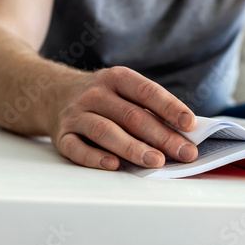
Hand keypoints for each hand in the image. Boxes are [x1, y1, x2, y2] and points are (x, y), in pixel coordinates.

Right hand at [48, 66, 197, 169]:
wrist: (53, 93)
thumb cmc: (104, 98)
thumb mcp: (124, 90)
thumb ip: (150, 108)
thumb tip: (184, 133)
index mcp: (117, 78)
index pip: (147, 92)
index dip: (170, 108)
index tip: (190, 125)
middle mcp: (95, 94)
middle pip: (132, 116)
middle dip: (162, 136)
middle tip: (184, 153)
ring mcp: (77, 114)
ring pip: (106, 131)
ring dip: (133, 148)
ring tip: (156, 162)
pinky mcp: (62, 135)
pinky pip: (77, 148)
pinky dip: (95, 158)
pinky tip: (114, 165)